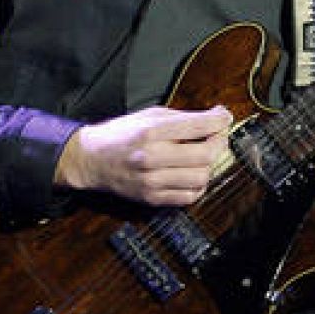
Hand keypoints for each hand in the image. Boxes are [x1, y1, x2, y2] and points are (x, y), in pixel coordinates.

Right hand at [55, 105, 232, 205]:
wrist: (90, 160)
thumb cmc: (121, 134)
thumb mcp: (150, 115)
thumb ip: (184, 117)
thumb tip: (218, 116)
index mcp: (152, 131)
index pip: (199, 125)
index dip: (220, 120)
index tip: (225, 117)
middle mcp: (152, 157)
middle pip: (206, 154)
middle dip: (219, 142)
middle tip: (217, 136)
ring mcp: (151, 181)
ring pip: (201, 177)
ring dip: (210, 165)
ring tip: (203, 156)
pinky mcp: (151, 198)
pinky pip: (189, 196)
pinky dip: (198, 185)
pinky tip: (193, 174)